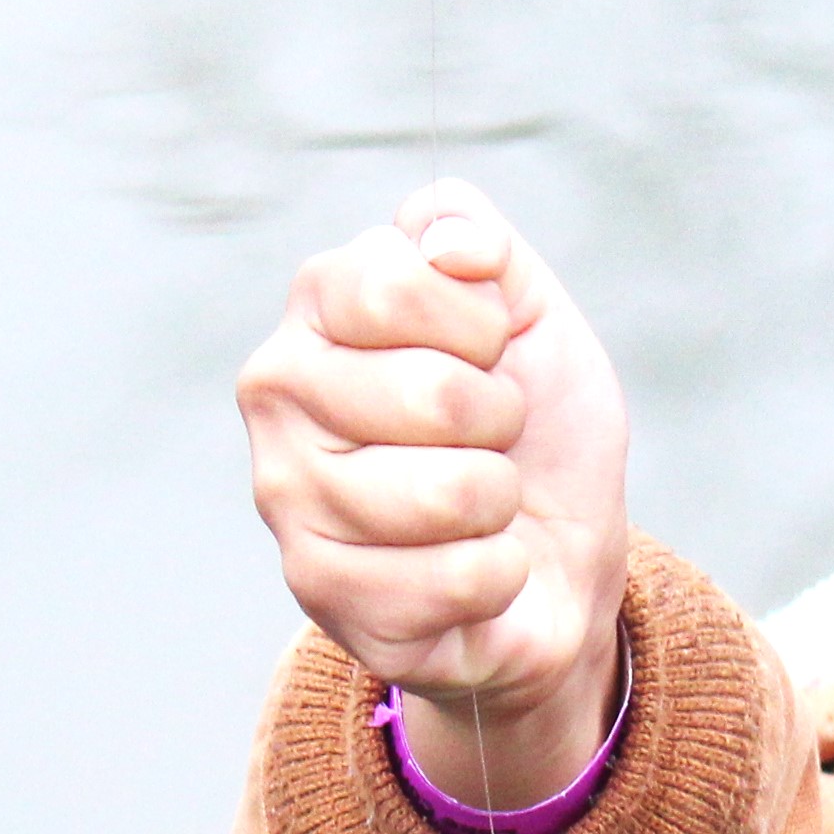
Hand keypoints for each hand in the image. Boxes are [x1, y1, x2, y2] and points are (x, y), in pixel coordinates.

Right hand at [237, 181, 630, 807]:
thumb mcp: (532, 321)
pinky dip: (498, 579)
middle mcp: (276, 393)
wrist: (557, 564)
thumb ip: (482, 247)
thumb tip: (454, 242)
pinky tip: (473, 574)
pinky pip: (458, 578)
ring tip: (480, 509)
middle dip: (500, 425)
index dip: (480, 327)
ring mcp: (287, 495)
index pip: (390, 283)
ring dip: (500, 505)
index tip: (490, 357)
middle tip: (490, 444)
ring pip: (449, 493)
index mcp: (317, 309)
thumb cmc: (532, 438)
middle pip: (430, 393)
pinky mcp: (322, 591)